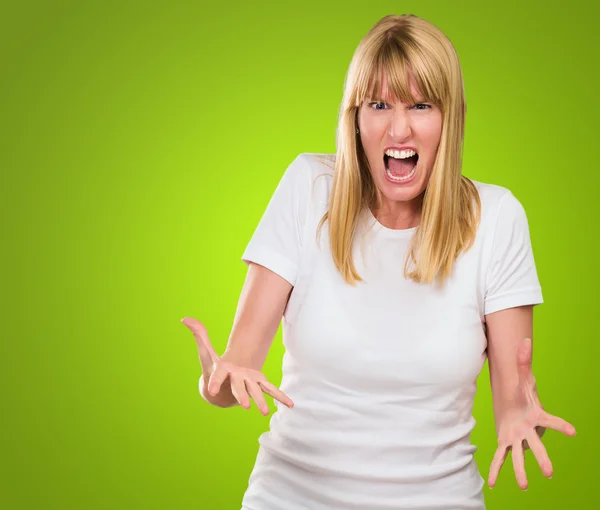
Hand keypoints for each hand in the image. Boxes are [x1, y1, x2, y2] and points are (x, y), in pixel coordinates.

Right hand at [181, 317, 293, 414]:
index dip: (214, 382)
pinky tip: (291, 404)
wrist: (220, 388)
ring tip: (265, 412)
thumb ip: (199, 333)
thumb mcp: (205, 350)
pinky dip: (280, 396)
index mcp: (223, 373)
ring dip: (260, 401)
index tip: (210, 390)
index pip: (217, 377)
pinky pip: (271, 390)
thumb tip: (185, 318)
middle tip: (244, 406)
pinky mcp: (258, 383)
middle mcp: (236, 381)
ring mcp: (248, 383)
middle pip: (238, 388)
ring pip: (255, 392)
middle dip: (241, 395)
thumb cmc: (212, 368)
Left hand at [487, 337, 575, 489]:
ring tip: (522, 486)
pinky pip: (500, 458)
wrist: (515, 409)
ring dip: (520, 471)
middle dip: (542, 458)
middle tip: (549, 472)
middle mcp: (528, 432)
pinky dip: (496, 470)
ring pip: (519, 456)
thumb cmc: (521, 396)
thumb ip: (523, 361)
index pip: (550, 421)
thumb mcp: (522, 379)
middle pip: (536, 446)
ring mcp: (517, 440)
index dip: (560, 426)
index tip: (573, 432)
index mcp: (535, 417)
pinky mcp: (506, 443)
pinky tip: (493, 485)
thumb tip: (525, 339)